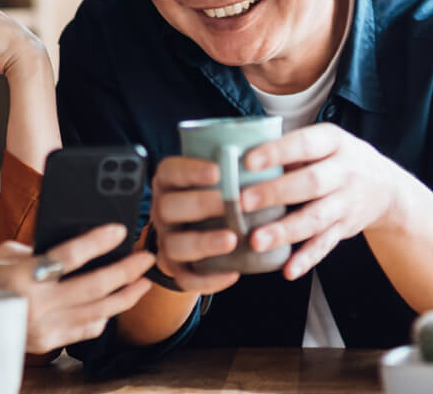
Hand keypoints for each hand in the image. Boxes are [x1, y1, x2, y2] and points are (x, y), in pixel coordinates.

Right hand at [0, 225, 154, 352]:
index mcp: (22, 275)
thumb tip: (80, 246)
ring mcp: (43, 327)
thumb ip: (41, 249)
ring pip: (98, 311)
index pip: (69, 255)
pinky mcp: (47, 343)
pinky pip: (86, 330)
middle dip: (126, 271)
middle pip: (94, 286)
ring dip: (126, 296)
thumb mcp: (5, 255)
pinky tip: (117, 304)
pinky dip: (105, 316)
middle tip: (147, 257)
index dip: (98, 241)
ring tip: (143, 282)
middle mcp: (35, 304)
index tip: (120, 230)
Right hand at [147, 156, 244, 293]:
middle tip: (231, 204)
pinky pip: (185, 279)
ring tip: (232, 240)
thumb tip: (269, 152)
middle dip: (200, 204)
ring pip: (174, 245)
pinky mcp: (177, 268)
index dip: (190, 170)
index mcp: (171, 183)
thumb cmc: (215, 197)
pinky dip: (208, 280)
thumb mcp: (218, 178)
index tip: (218, 171)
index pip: (170, 171)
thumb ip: (233, 167)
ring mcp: (167, 240)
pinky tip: (232, 273)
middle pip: (168, 207)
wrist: (198, 233)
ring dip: (203, 242)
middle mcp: (163, 211)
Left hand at [237, 123, 403, 279]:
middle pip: (311, 183)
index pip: (305, 144)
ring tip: (256, 241)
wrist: (386, 187)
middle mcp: (345, 171)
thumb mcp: (324, 142)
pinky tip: (288, 270)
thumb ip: (290, 149)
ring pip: (316, 218)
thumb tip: (239, 157)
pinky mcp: (345, 229)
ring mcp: (347, 202)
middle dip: (276, 193)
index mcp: (334, 142)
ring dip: (285, 231)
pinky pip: (325, 245)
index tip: (248, 162)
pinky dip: (307, 259)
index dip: (277, 152)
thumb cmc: (338, 160)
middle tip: (243, 202)